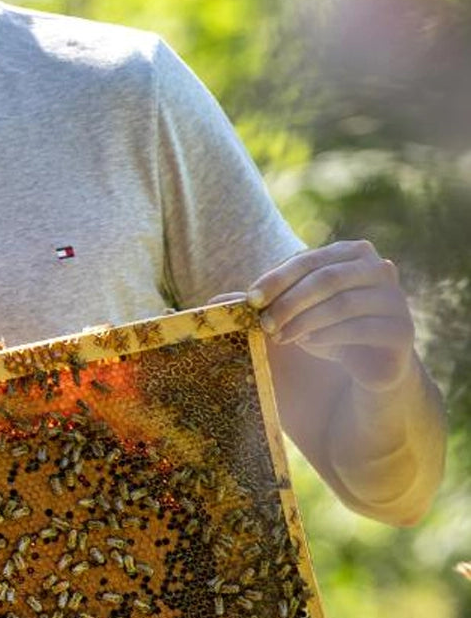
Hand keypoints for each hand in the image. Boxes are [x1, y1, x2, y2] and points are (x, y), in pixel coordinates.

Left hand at [247, 240, 415, 390]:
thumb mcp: (293, 312)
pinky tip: (309, 343)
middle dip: (289, 302)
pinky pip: (362, 328)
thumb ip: (263, 302)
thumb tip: (214, 301)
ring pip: (343, 303)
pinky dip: (330, 335)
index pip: (309, 260)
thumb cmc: (327, 328)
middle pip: (327, 279)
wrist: (370, 365)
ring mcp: (396, 299)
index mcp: (352, 253)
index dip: (277, 278)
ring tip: (281, 336)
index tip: (250, 300)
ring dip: (305, 321)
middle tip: (264, 324)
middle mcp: (379, 269)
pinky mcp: (403, 330)